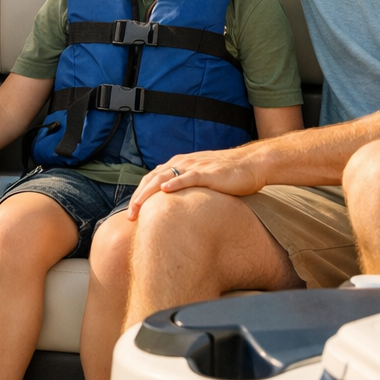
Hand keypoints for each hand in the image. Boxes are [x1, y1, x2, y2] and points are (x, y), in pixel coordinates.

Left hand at [126, 147, 265, 219]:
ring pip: (165, 177)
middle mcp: (182, 163)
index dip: (139, 194)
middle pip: (152, 179)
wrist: (251, 164)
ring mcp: (195, 166)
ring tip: (138, 206)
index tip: (130, 212)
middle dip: (138, 197)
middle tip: (129, 215)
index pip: (151, 179)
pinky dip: (175, 182)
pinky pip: (189, 177)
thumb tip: (173, 204)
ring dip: (149, 192)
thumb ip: (186, 186)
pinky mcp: (208, 173)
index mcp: (179, 164)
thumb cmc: (227, 175)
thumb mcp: (200, 178)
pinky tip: (165, 190)